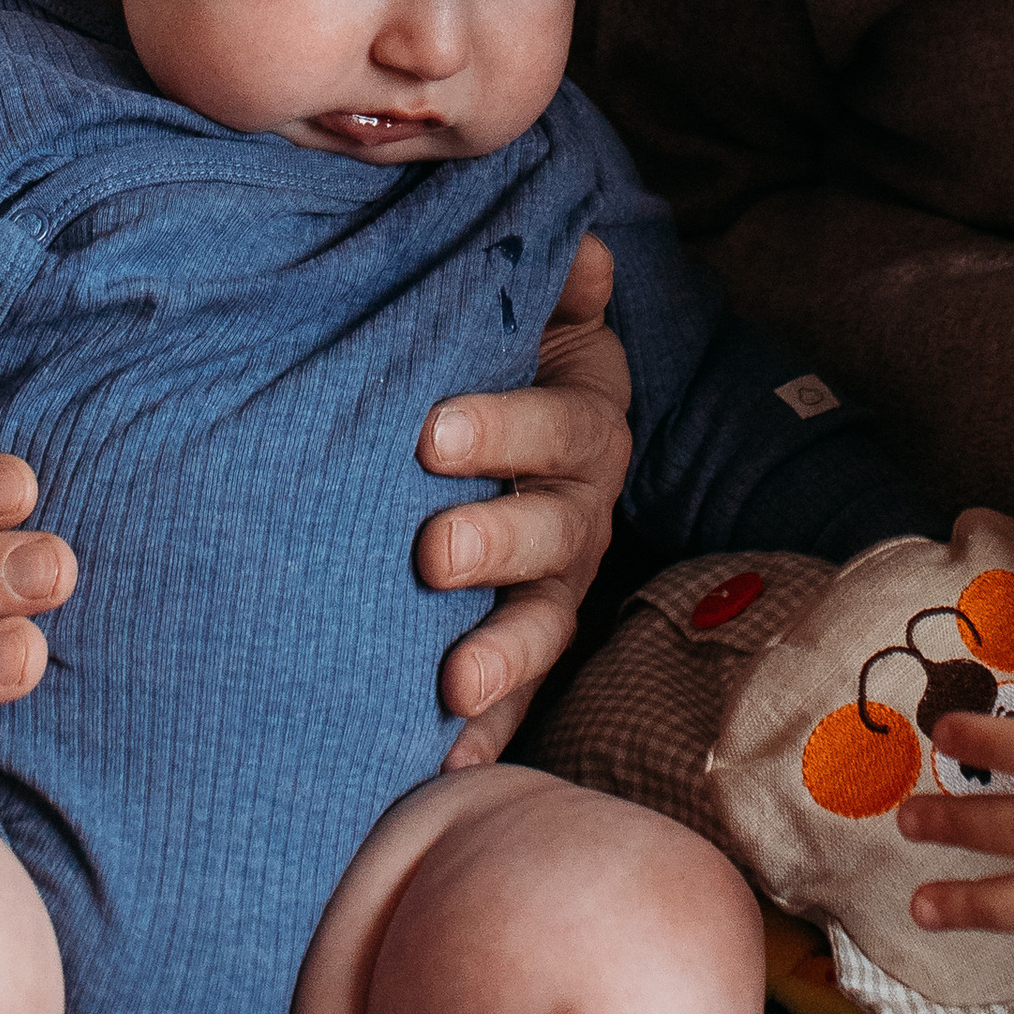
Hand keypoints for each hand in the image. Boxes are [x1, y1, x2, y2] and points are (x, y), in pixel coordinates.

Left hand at [417, 232, 632, 767]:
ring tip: (453, 681)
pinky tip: (445, 760)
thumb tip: (583, 253)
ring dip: (503, 656)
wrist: (492, 444)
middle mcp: (580, 514)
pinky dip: (487, 733)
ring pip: (545, 625)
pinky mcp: (523, 655)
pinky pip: (517, 703)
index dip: (505, 427)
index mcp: (582, 427)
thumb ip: (548, 281)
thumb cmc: (495, 364)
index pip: (562, 425)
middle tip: (431, 552)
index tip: (429, 433)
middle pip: (557, 533)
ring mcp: (554, 590)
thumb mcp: (522, 313)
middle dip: (496, 541)